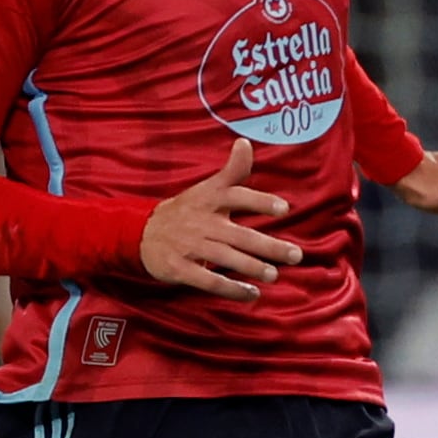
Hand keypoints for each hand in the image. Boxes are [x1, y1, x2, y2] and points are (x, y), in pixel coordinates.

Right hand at [140, 138, 302, 300]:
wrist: (141, 233)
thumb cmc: (185, 211)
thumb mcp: (206, 188)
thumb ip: (232, 170)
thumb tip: (245, 143)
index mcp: (209, 199)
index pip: (236, 196)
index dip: (259, 201)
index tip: (283, 209)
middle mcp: (201, 222)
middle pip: (239, 235)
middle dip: (269, 246)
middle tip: (296, 255)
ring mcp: (189, 246)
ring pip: (225, 258)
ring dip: (252, 268)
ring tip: (273, 275)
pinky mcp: (180, 268)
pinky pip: (208, 280)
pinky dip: (230, 289)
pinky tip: (250, 294)